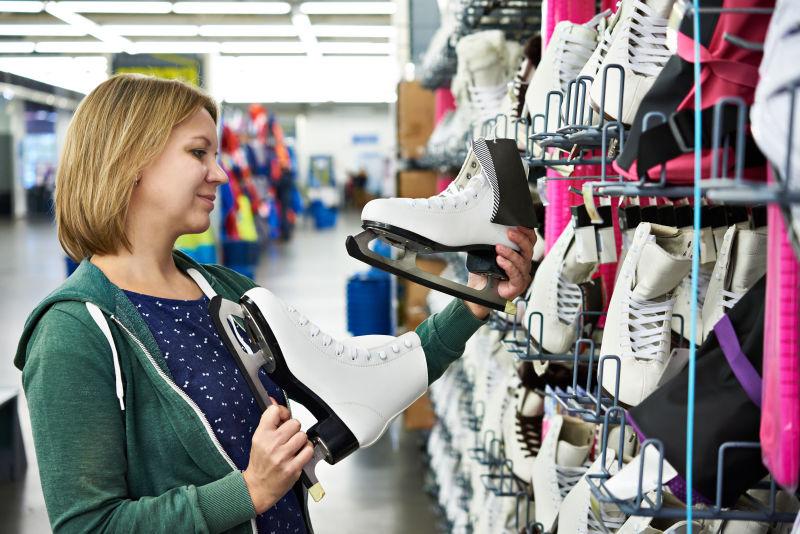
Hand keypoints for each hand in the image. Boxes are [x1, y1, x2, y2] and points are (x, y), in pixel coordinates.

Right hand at [243, 397, 313, 513]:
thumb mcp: (258, 439)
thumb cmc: (259, 463)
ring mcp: (283, 457)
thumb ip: (269, 421)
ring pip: (303, 436)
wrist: (257, 487)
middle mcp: (272, 444)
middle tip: (288, 438)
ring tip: (293, 448)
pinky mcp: (293, 468)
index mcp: (261, 435)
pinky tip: (298, 455)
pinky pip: (308, 450)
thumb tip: (274, 402)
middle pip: (295, 423)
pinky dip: (306, 452)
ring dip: (301, 441)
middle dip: (293, 430)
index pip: (275, 411)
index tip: (283, 418)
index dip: (283, 412)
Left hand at [464, 226, 536, 319]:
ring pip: (522, 261)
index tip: (518, 223)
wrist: (479, 291)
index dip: (527, 232)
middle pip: (529, 249)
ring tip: (498, 248)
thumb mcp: (486, 254)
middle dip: (520, 239)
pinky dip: (508, 266)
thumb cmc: (485, 273)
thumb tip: (485, 228)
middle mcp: (523, 264)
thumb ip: (489, 242)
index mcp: (519, 254)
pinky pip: (516, 274)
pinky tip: (500, 260)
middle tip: (509, 232)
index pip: (529, 241)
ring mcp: (522, 275)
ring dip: (510, 253)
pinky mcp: (518, 285)